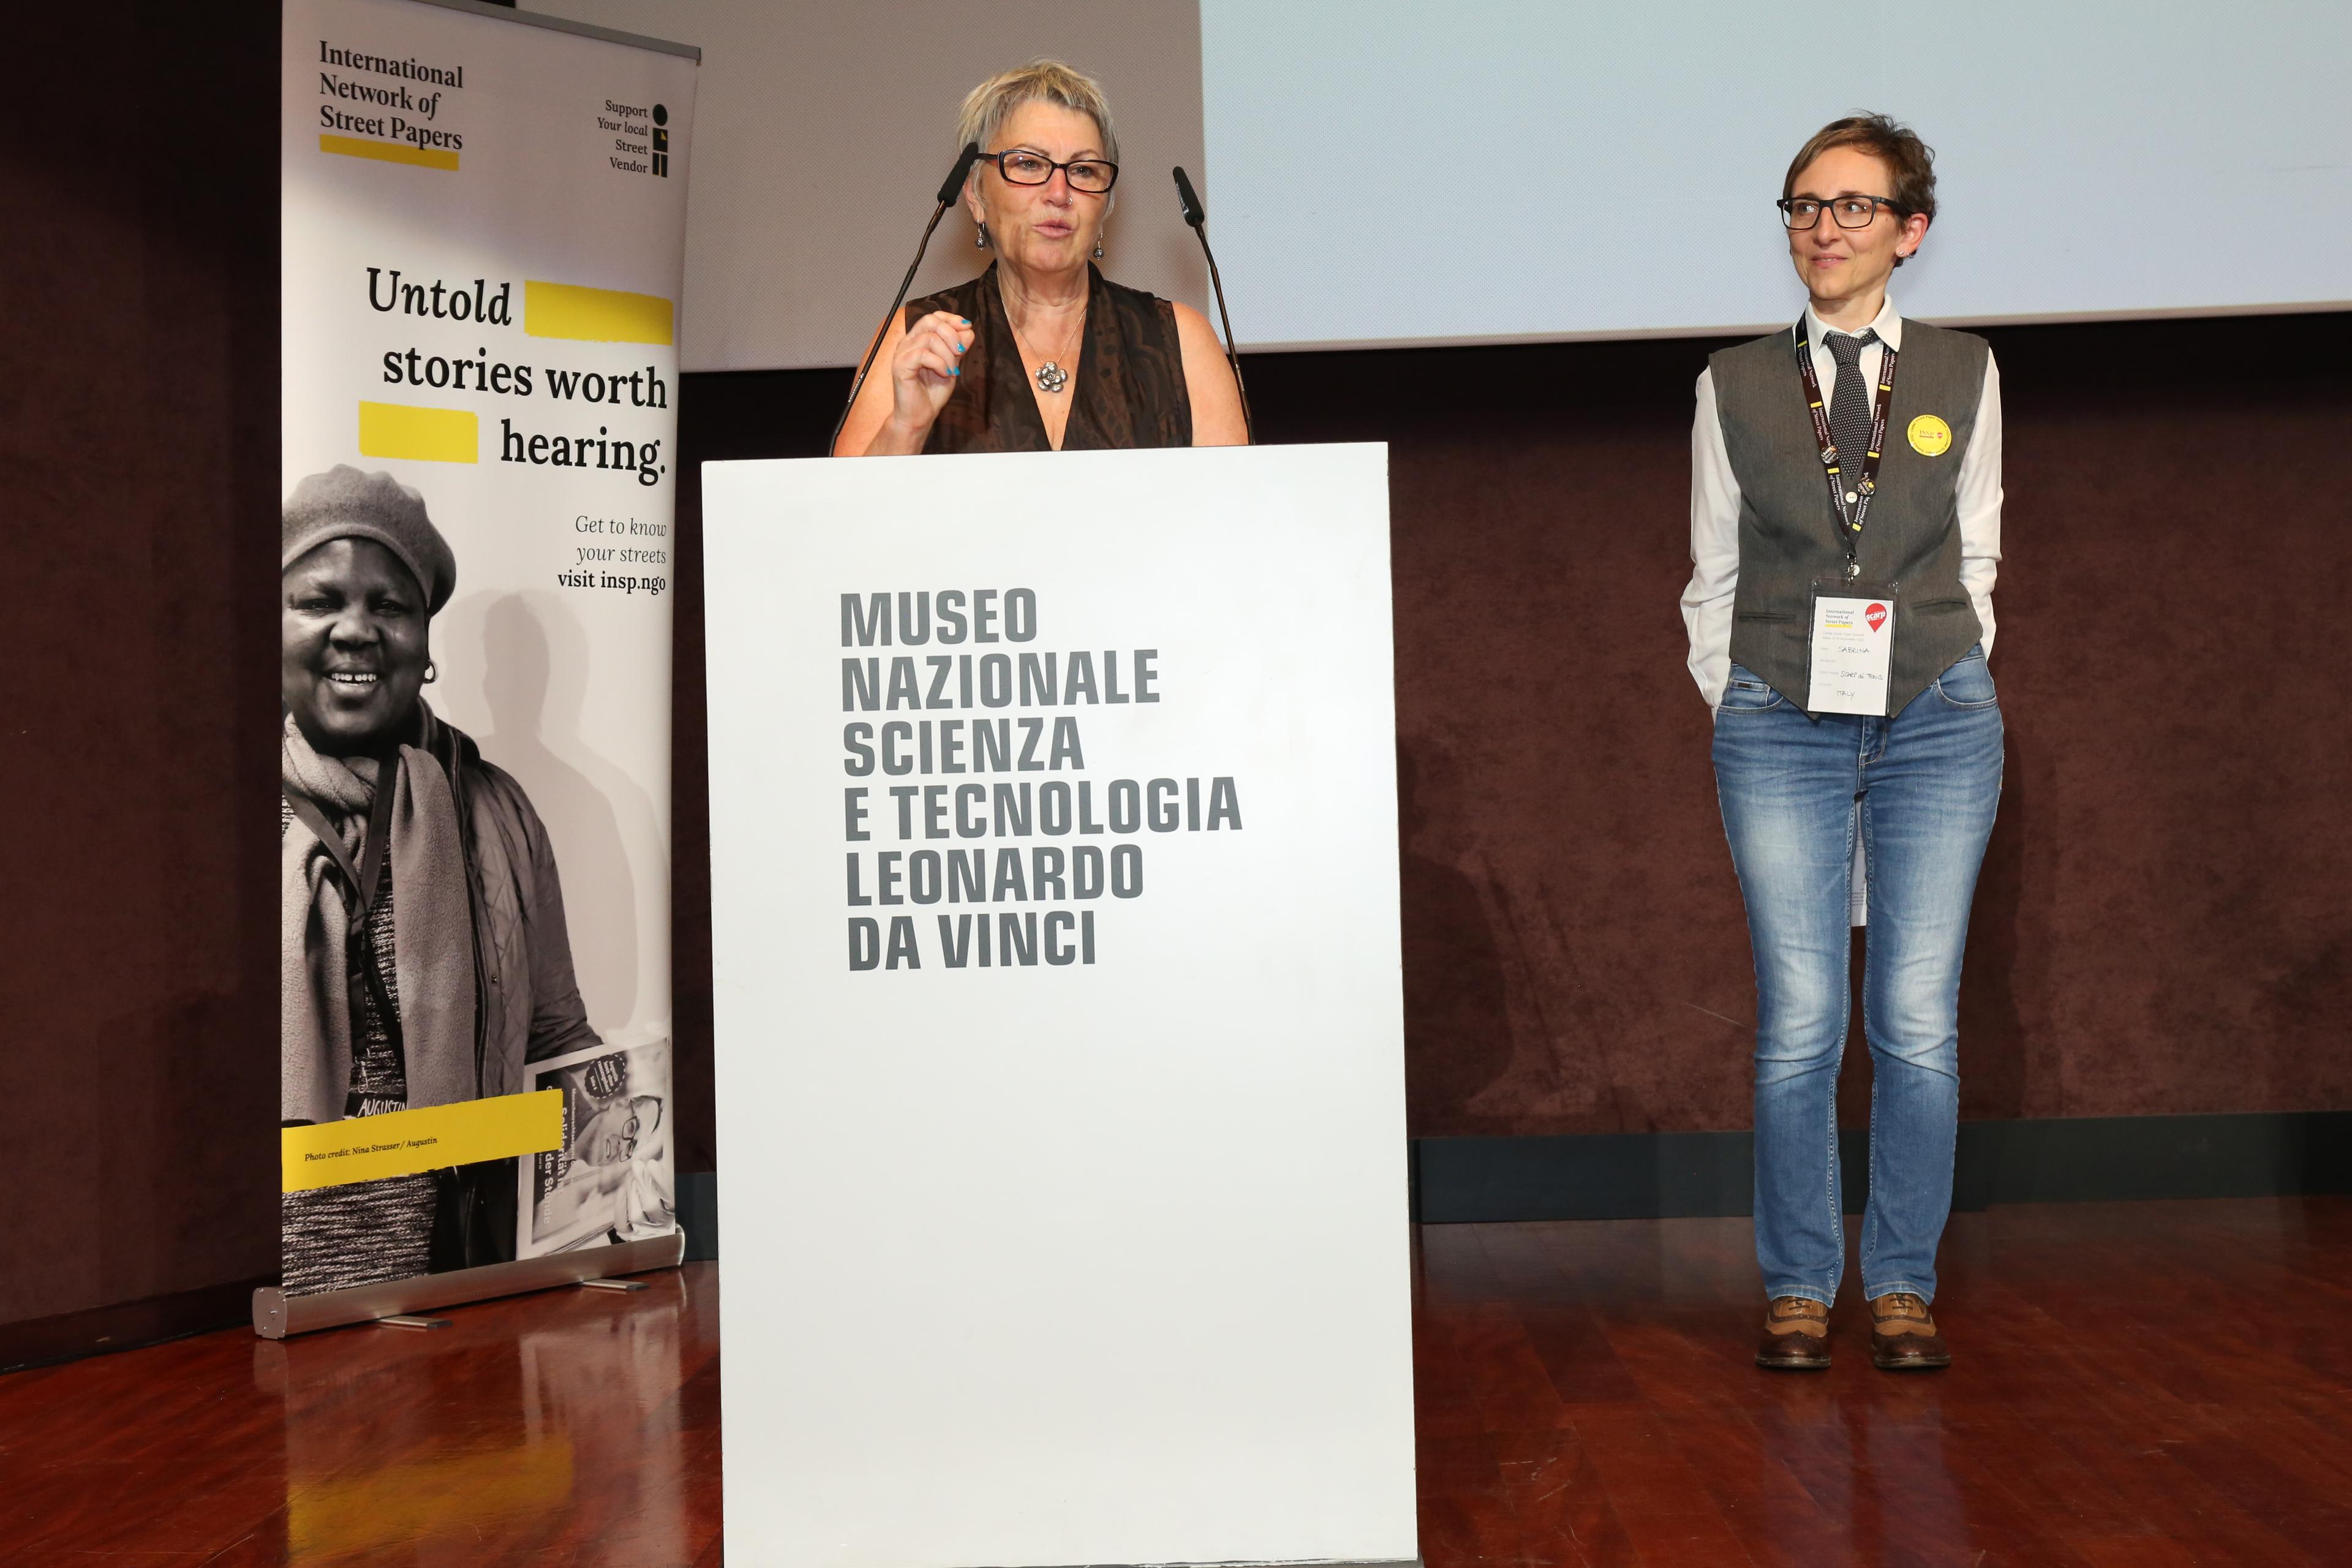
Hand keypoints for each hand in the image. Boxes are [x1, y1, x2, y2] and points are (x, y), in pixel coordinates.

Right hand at [889, 310, 975, 435]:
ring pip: (930, 338)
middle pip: (930, 321)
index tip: (966, 328)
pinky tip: (944, 374)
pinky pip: (923, 354)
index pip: (933, 317)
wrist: (920, 416)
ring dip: (947, 355)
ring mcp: (902, 353)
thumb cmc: (932, 392)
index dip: (951, 319)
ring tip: (951, 371)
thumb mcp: (951, 365)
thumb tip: (967, 330)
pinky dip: (939, 363)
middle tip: (960, 352)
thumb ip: (957, 348)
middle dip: (951, 334)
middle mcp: (908, 342)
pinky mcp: (900, 365)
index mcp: (918, 339)